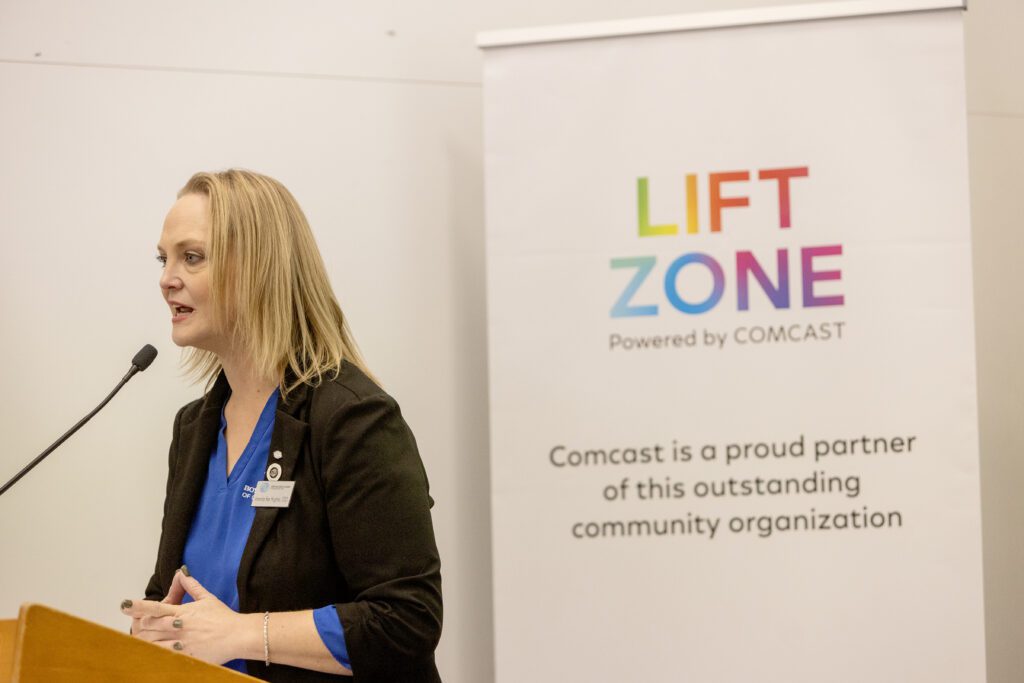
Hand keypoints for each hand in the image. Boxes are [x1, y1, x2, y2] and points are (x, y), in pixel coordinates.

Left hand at [123, 567, 245, 663]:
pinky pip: (163, 657)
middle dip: (139, 625)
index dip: (138, 606)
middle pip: (149, 627)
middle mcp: (179, 627)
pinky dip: (154, 654)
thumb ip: (191, 586)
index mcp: (183, 612)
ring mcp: (181, 643)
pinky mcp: (185, 656)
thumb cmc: (223, 617)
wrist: (237, 636)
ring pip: (152, 643)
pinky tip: (150, 653)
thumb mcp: (207, 598)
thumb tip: (182, 573)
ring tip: (139, 638)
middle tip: (135, 623)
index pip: (155, 608)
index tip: (125, 604)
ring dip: (144, 640)